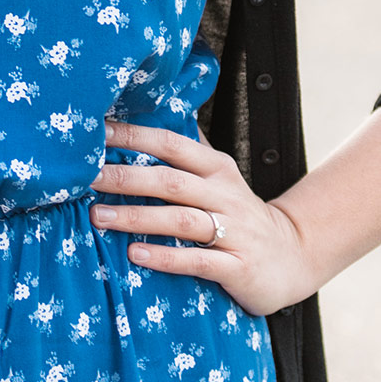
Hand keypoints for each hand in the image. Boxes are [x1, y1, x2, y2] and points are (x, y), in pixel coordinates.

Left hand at [89, 118, 320, 316]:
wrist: (294, 257)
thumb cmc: (241, 216)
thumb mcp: (219, 179)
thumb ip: (188, 153)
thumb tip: (153, 114)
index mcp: (216, 168)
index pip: (171, 144)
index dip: (134, 137)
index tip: (95, 133)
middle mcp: (224, 194)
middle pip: (170, 180)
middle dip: (125, 177)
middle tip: (86, 178)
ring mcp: (233, 231)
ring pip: (180, 218)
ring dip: (137, 217)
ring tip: (98, 217)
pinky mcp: (237, 266)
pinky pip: (197, 259)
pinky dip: (165, 256)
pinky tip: (135, 254)